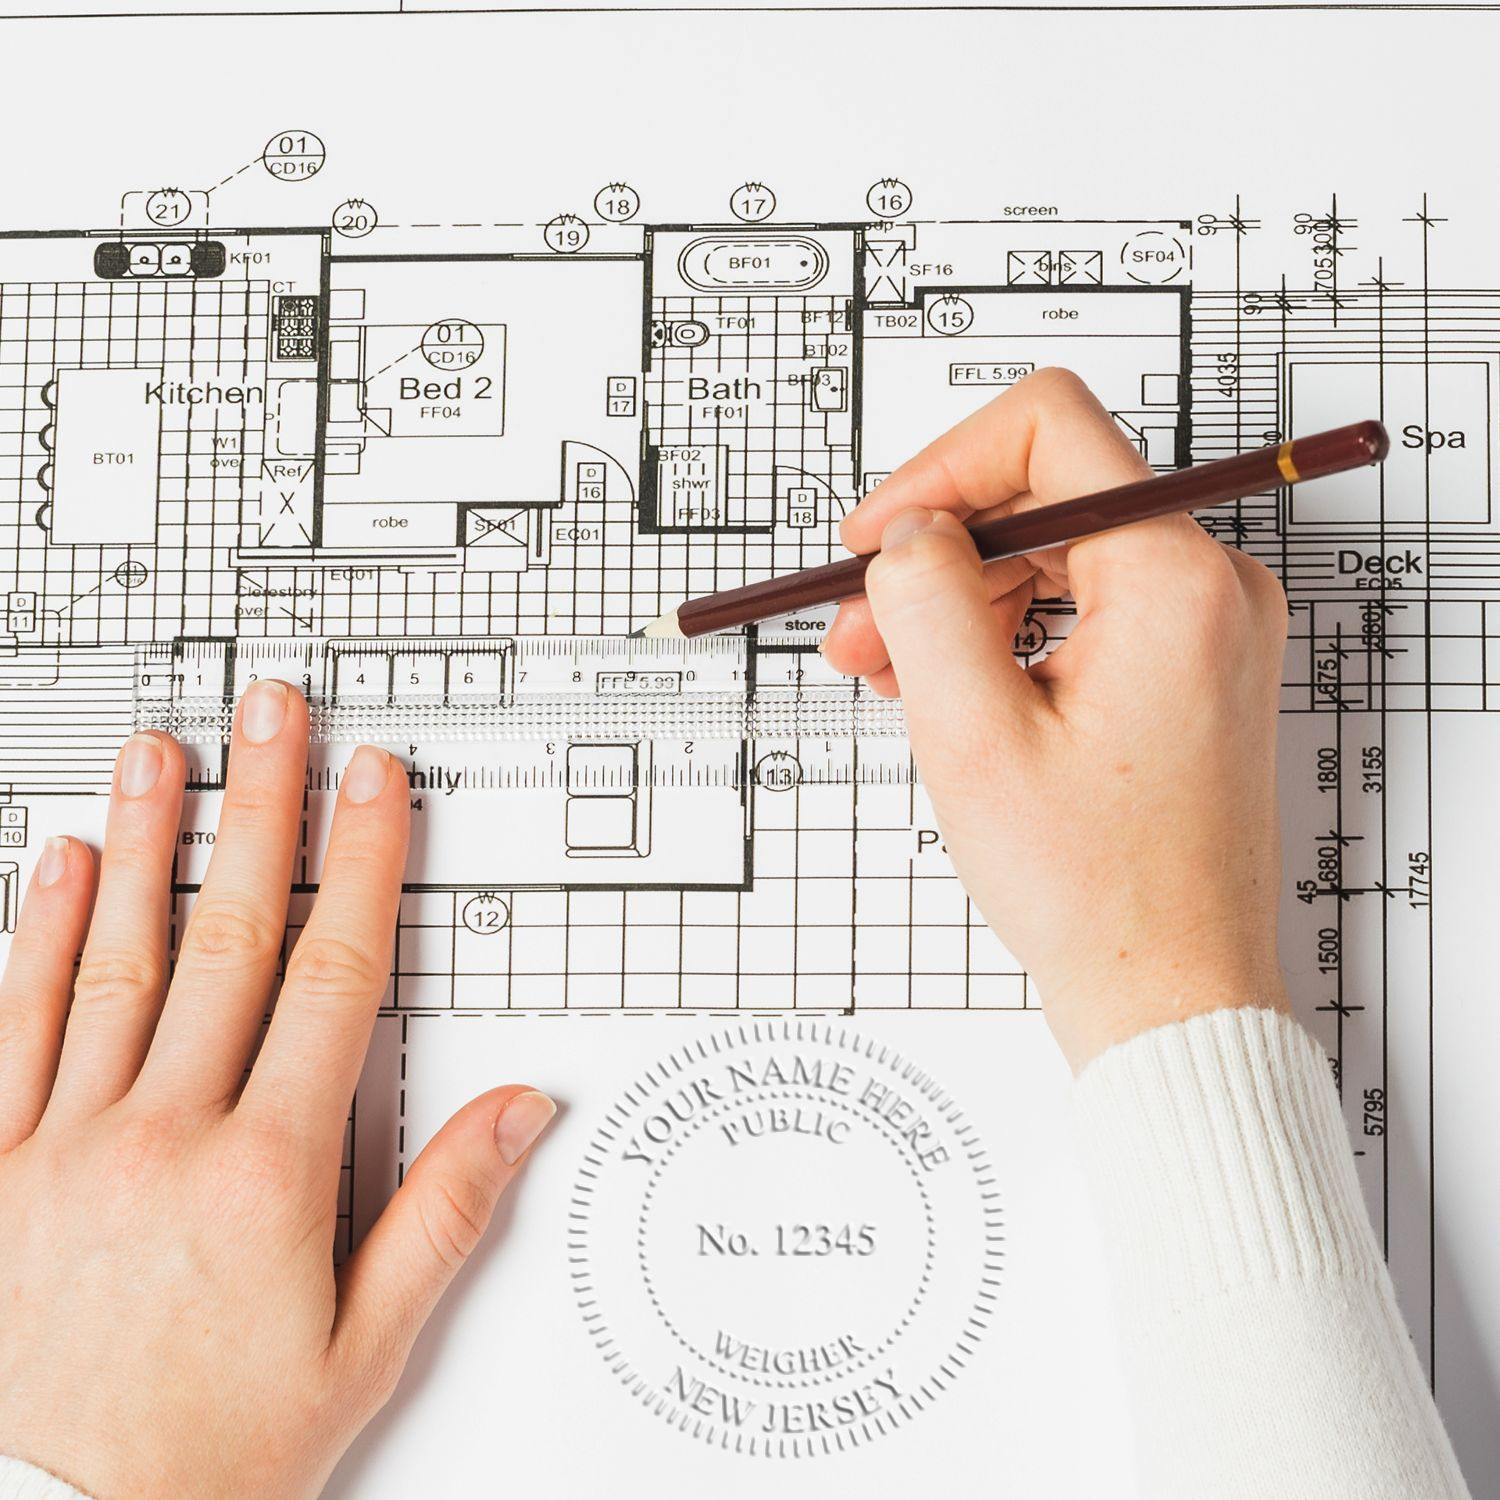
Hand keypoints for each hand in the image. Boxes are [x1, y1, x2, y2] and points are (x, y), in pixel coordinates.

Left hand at [0, 683, 554, 1498]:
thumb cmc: (206, 1456)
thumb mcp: (359, 1354)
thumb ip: (443, 1215)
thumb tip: (517, 1112)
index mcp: (266, 1174)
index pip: (331, 978)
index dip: (362, 866)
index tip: (374, 785)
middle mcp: (161, 1138)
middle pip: (228, 938)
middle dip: (260, 810)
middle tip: (272, 717)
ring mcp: (62, 1148)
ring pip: (115, 963)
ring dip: (149, 843)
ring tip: (165, 754)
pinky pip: (10, 1031)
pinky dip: (36, 939)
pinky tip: (62, 867)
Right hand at [822, 369, 1290, 1068]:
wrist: (1169, 994)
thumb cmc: (1097, 891)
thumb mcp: (973, 735)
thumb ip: (927, 600)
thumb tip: (908, 529)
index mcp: (1175, 581)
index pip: (1049, 429)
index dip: (939, 469)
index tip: (874, 538)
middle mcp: (1208, 587)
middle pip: (1044, 497)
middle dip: (935, 554)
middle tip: (854, 629)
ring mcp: (1203, 629)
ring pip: (1053, 557)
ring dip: (958, 602)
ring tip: (887, 676)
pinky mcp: (1184, 669)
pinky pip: (1078, 610)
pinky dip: (1002, 637)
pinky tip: (946, 690)